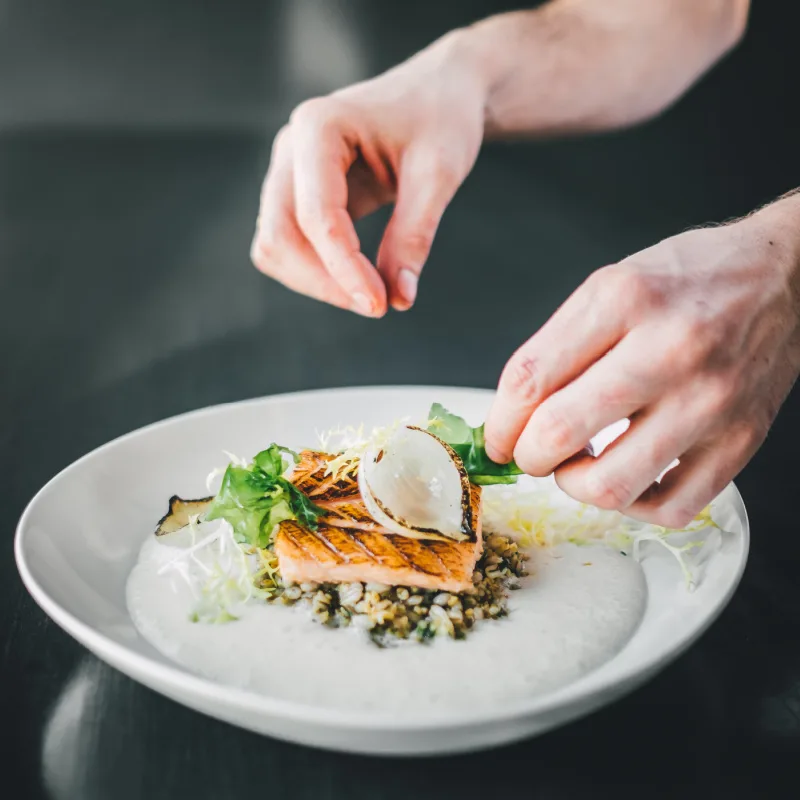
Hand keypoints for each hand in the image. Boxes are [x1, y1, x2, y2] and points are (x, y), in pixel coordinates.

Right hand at [251, 33, 485, 315]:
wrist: (439, 92)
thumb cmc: (441, 118)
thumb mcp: (438, 174)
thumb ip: (414, 235)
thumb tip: (399, 298)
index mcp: (319, 126)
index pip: (317, 216)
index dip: (344, 269)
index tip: (382, 305)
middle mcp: (292, 147)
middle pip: (280, 236)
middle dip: (325, 281)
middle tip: (380, 304)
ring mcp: (290, 170)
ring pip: (275, 245)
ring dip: (316, 281)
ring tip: (373, 294)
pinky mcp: (300, 193)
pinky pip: (290, 245)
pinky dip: (318, 271)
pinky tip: (361, 279)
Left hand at [485, 207, 799, 527]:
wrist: (782, 279)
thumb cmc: (686, 282)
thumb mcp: (609, 286)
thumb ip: (556, 347)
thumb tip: (512, 419)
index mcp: (624, 301)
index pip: (530, 379)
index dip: (498, 424)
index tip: (496, 439)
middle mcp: (670, 350)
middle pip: (560, 433)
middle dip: (527, 456)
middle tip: (531, 452)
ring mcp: (710, 401)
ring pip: (612, 485)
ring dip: (574, 486)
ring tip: (578, 464)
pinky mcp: (740, 441)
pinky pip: (669, 507)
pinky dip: (632, 505)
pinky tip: (625, 476)